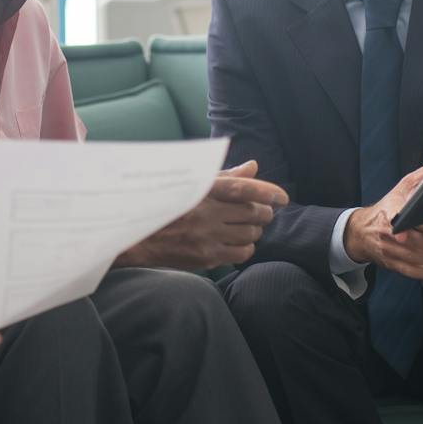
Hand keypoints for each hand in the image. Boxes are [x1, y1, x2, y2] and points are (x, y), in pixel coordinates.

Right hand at [119, 160, 288, 271]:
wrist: (139, 237)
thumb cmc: (169, 206)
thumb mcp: (193, 185)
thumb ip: (225, 177)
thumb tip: (253, 168)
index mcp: (202, 189)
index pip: (243, 187)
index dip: (268, 191)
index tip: (283, 198)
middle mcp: (206, 211)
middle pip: (254, 212)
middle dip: (264, 213)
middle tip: (261, 214)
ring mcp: (207, 235)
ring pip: (251, 234)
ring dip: (255, 231)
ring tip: (247, 228)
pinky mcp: (206, 256)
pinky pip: (242, 253)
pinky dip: (246, 248)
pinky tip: (238, 243)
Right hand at [343, 145, 422, 281]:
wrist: (361, 231)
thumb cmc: (389, 205)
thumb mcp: (404, 186)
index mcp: (390, 212)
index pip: (398, 219)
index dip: (406, 227)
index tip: (416, 230)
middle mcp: (388, 234)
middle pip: (409, 243)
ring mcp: (389, 251)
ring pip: (413, 259)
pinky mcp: (393, 264)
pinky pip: (411, 271)